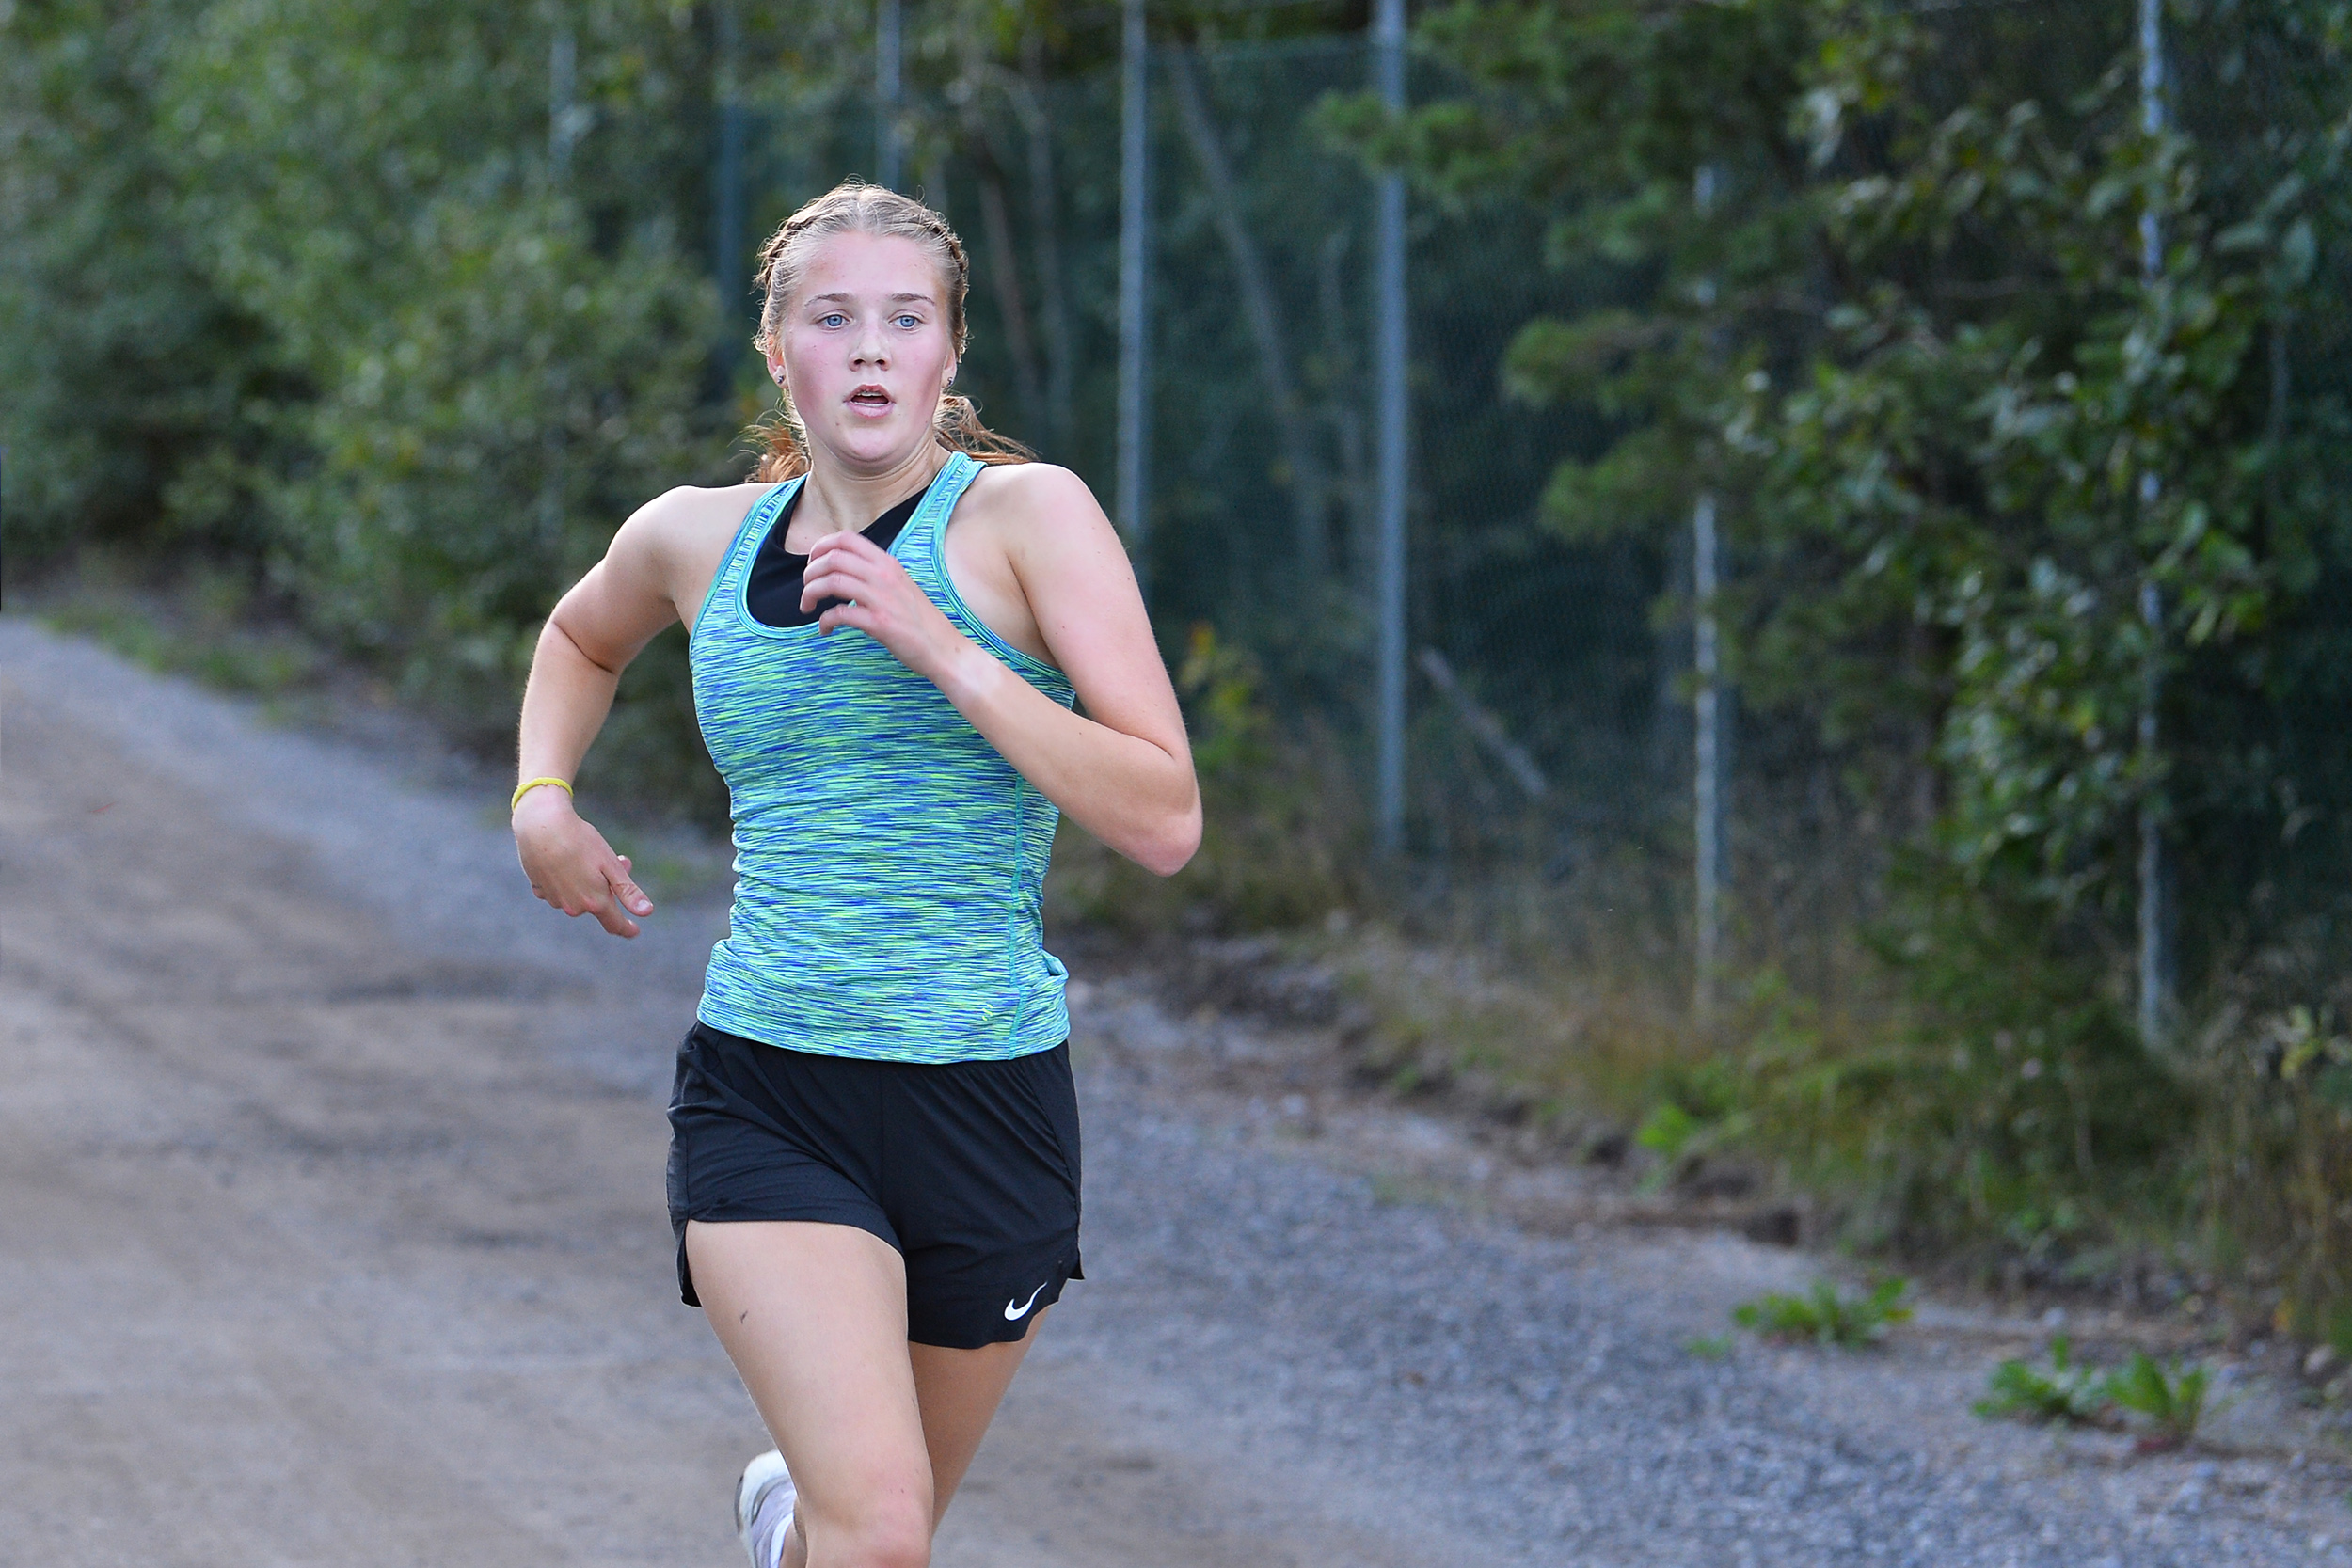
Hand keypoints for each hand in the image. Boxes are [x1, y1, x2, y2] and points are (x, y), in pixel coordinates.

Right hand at [512, 787, 653, 937]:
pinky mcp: (539, 889)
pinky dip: (566, 879)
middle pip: (597, 904)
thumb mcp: (610, 865)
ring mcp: (554, 899)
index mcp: (594, 902)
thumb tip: (646, 912)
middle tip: (620, 859)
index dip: (626, 928)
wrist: (541, 826)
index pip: (614, 924)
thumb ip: (628, 891)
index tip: (634, 931)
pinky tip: (564, 859)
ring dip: (588, 883)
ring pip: (578, 896)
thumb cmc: (580, 842)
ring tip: (587, 854)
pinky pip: (559, 889)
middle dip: (609, 888)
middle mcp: (573, 907)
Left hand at [800, 530, 972, 681]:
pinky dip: (824, 621)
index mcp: (887, 563)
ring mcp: (882, 599)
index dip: (821, 547)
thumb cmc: (920, 621)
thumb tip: (844, 572)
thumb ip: (875, 574)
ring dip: (811, 593)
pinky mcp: (879, 623)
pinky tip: (825, 629)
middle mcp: (884, 575)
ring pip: (832, 582)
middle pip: (833, 558)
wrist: (944, 649)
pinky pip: (840, 614)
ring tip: (808, 606)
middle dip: (810, 573)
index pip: (846, 538)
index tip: (813, 564)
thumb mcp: (900, 585)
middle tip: (807, 589)